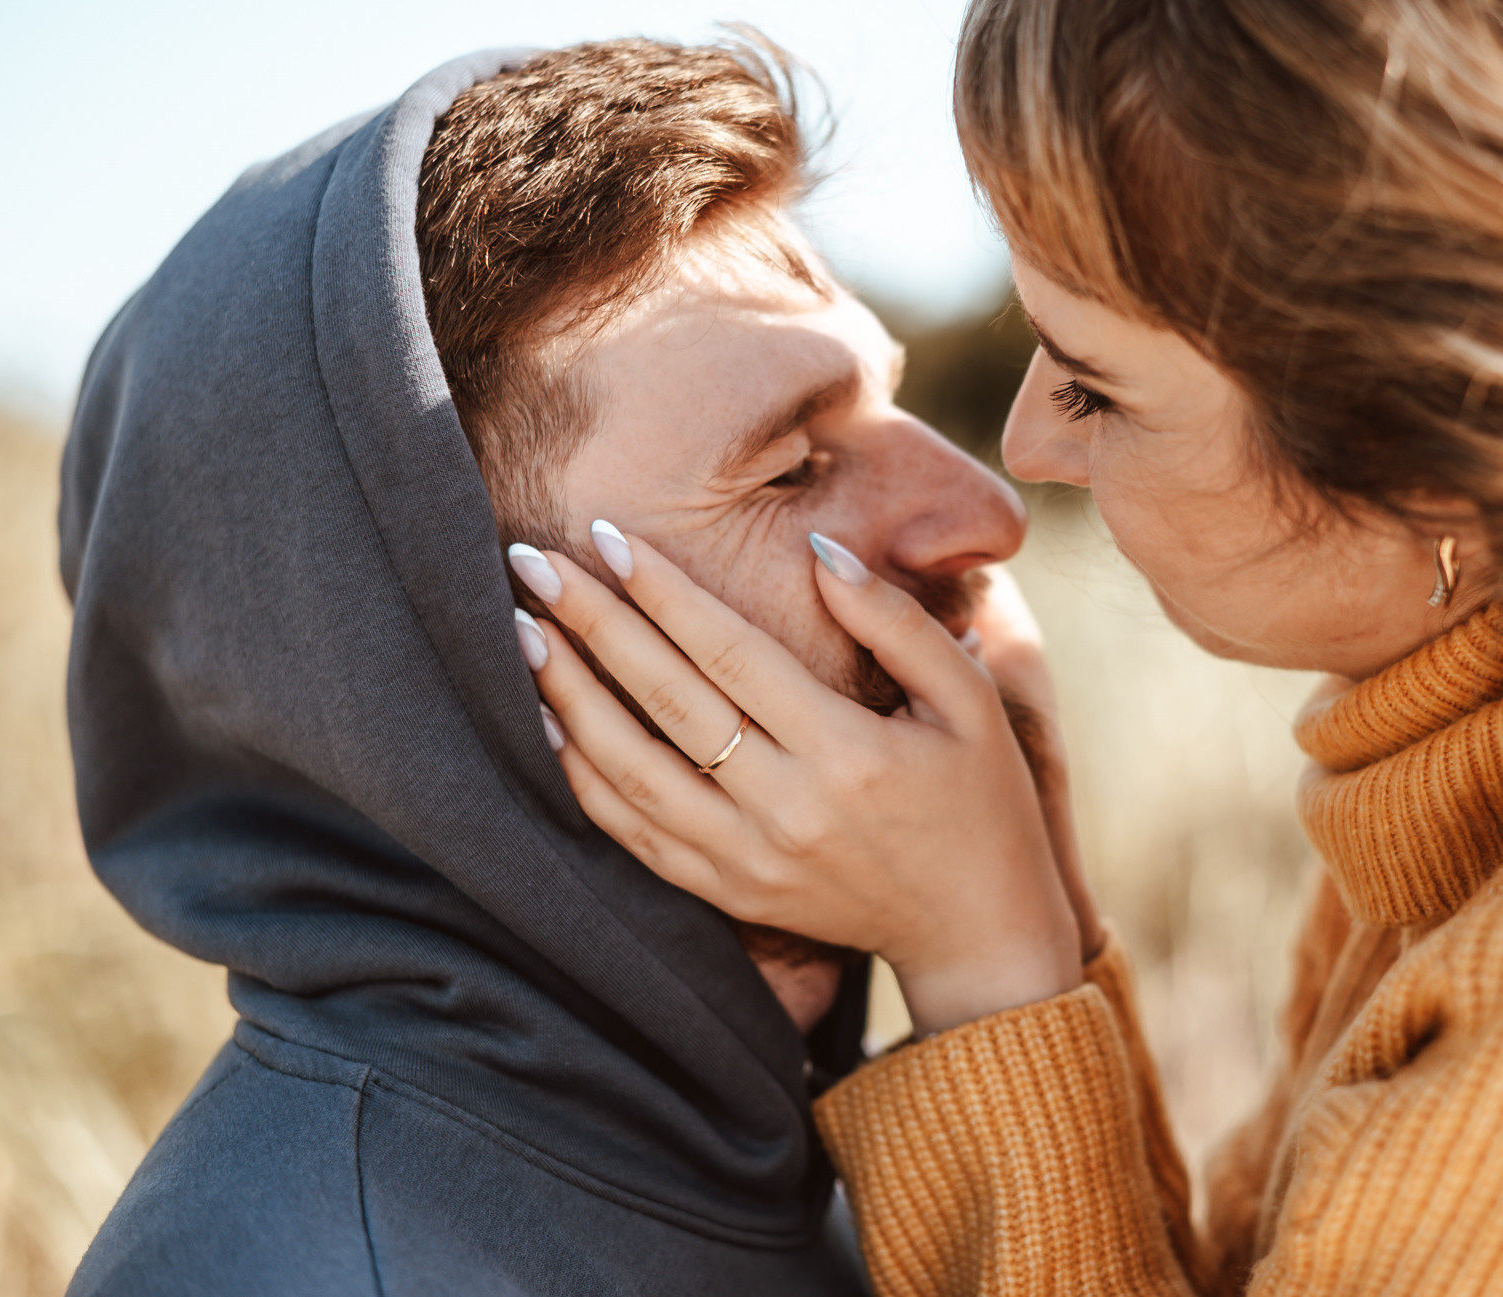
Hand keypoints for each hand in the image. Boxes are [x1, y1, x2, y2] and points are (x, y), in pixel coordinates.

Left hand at [514, 530, 1082, 1034]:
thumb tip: (819, 553)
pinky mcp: (730, 893)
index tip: (606, 535)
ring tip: (521, 632)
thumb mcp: (971, 700)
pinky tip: (548, 724)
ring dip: (568, 699)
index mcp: (849, 753)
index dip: (663, 592)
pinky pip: (635, 834)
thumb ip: (897, 624)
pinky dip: (583, 780)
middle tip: (531, 561)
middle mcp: (788, 809)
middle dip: (592, 624)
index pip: (731, 656)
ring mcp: (750, 860)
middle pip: (666, 703)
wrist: (976, 932)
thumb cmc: (980, 799)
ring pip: (632, 773)